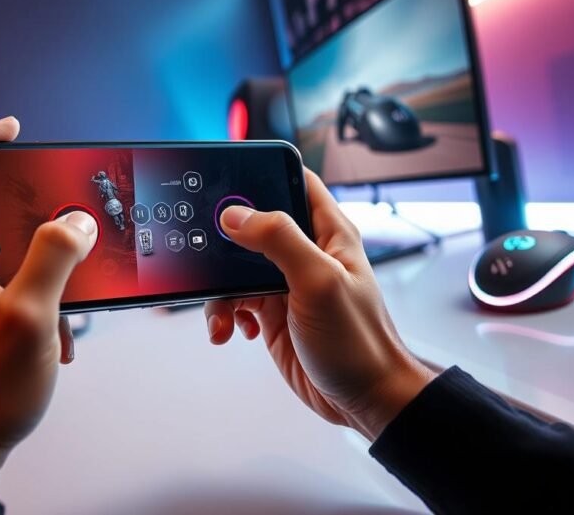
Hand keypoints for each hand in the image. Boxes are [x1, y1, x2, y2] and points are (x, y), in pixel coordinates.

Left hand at [0, 117, 97, 488]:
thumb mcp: (28, 318)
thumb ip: (55, 259)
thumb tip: (76, 220)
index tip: (12, 127)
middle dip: (28, 211)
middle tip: (63, 214)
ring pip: (0, 251)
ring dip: (41, 266)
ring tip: (68, 299)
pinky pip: (5, 285)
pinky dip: (36, 298)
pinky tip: (58, 335)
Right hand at [205, 169, 436, 439]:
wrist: (364, 400)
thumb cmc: (360, 343)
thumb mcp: (320, 282)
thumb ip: (279, 241)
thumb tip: (236, 215)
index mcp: (327, 232)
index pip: (292, 180)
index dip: (261, 173)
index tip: (226, 180)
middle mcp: (305, 253)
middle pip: (253, 224)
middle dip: (225, 239)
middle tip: (209, 254)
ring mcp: (286, 283)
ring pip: (235, 267)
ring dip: (219, 289)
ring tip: (224, 313)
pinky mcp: (271, 313)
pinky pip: (234, 301)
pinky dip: (223, 313)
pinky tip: (231, 330)